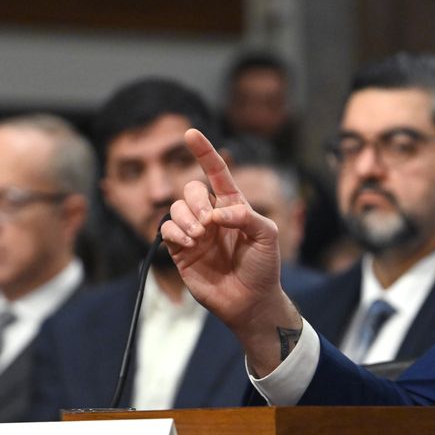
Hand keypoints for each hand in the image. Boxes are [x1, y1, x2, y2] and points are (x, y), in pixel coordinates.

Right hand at [162, 129, 300, 372]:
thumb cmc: (264, 266)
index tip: (190, 133)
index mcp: (234, 205)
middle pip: (191, 189)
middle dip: (195, 199)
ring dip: (185, 216)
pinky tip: (190, 242)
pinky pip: (167, 230)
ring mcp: (195, 233)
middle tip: (208, 223)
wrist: (250, 301)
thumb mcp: (268, 236)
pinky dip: (175, 231)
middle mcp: (211, 215)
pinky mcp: (181, 251)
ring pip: (175, 207)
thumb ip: (246, 216)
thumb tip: (217, 212)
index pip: (217, 172)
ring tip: (200, 235)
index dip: (204, 152)